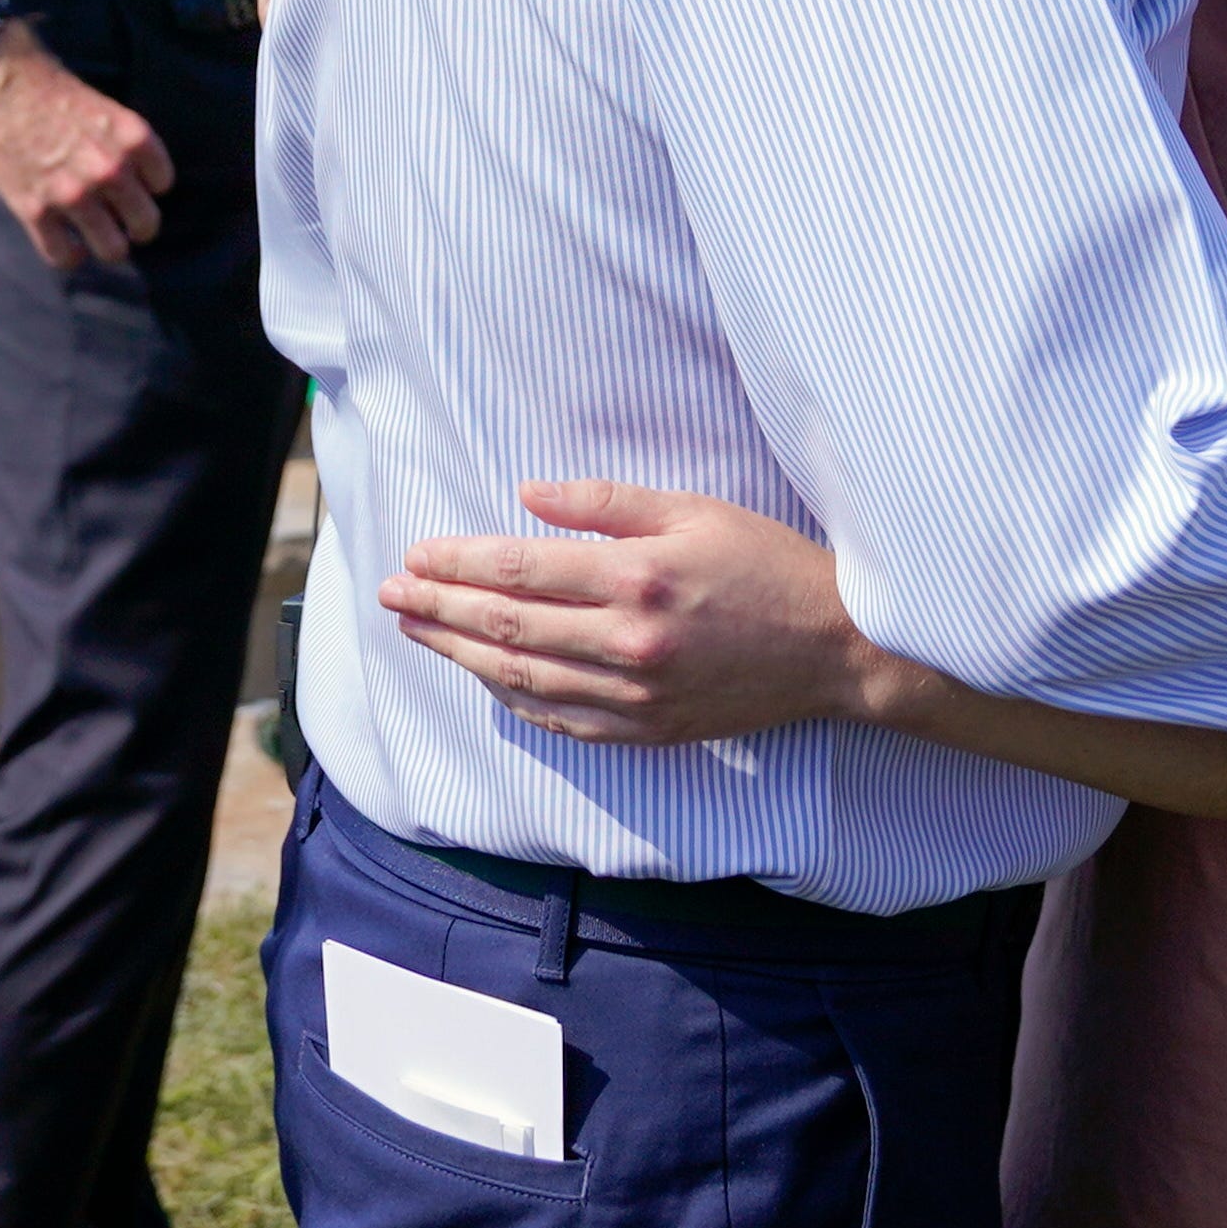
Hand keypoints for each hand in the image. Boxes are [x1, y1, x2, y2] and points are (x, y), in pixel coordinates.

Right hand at [0, 31, 173, 266]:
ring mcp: (72, 193)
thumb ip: (120, 143)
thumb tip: (130, 178)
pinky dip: (70, 256)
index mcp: (131, 137)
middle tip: (124, 223)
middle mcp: (109, 168)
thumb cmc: (45, 85)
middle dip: (138, 227)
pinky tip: (69, 246)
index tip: (134, 185)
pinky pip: (64, 256)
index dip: (149, 187)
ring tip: (99, 238)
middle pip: (146, 223)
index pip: (163, 183)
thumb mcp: (101, 105)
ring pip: (112, 249)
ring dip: (109, 246)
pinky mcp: (34, 209)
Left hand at [381, 479, 903, 747]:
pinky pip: (559, 719)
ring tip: (415, 630)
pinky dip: (511, 698)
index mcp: (639, 577)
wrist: (836, 648)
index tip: (417, 554)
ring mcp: (635, 696)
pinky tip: (481, 676)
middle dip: (438, 607)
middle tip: (390, 592)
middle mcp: (629, 642)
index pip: (521, 570)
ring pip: (521, 678)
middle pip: (507, 627)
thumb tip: (527, 496)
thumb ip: (606, 504)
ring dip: (458, 654)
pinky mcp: (646, 730)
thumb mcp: (694, 510)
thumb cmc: (767, 566)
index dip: (459, 562)